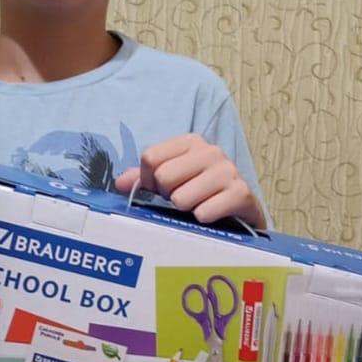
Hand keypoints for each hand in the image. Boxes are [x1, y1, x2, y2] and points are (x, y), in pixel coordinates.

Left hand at [115, 134, 265, 228]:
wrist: (242, 213)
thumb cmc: (201, 194)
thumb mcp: (171, 182)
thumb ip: (143, 179)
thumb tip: (120, 183)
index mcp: (190, 142)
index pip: (150, 157)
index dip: (149, 180)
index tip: (161, 189)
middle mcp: (211, 151)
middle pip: (163, 176)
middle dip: (167, 195)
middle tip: (181, 200)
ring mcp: (228, 171)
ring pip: (181, 198)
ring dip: (185, 210)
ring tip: (197, 207)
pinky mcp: (242, 194)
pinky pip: (204, 212)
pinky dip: (202, 218)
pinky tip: (210, 216)